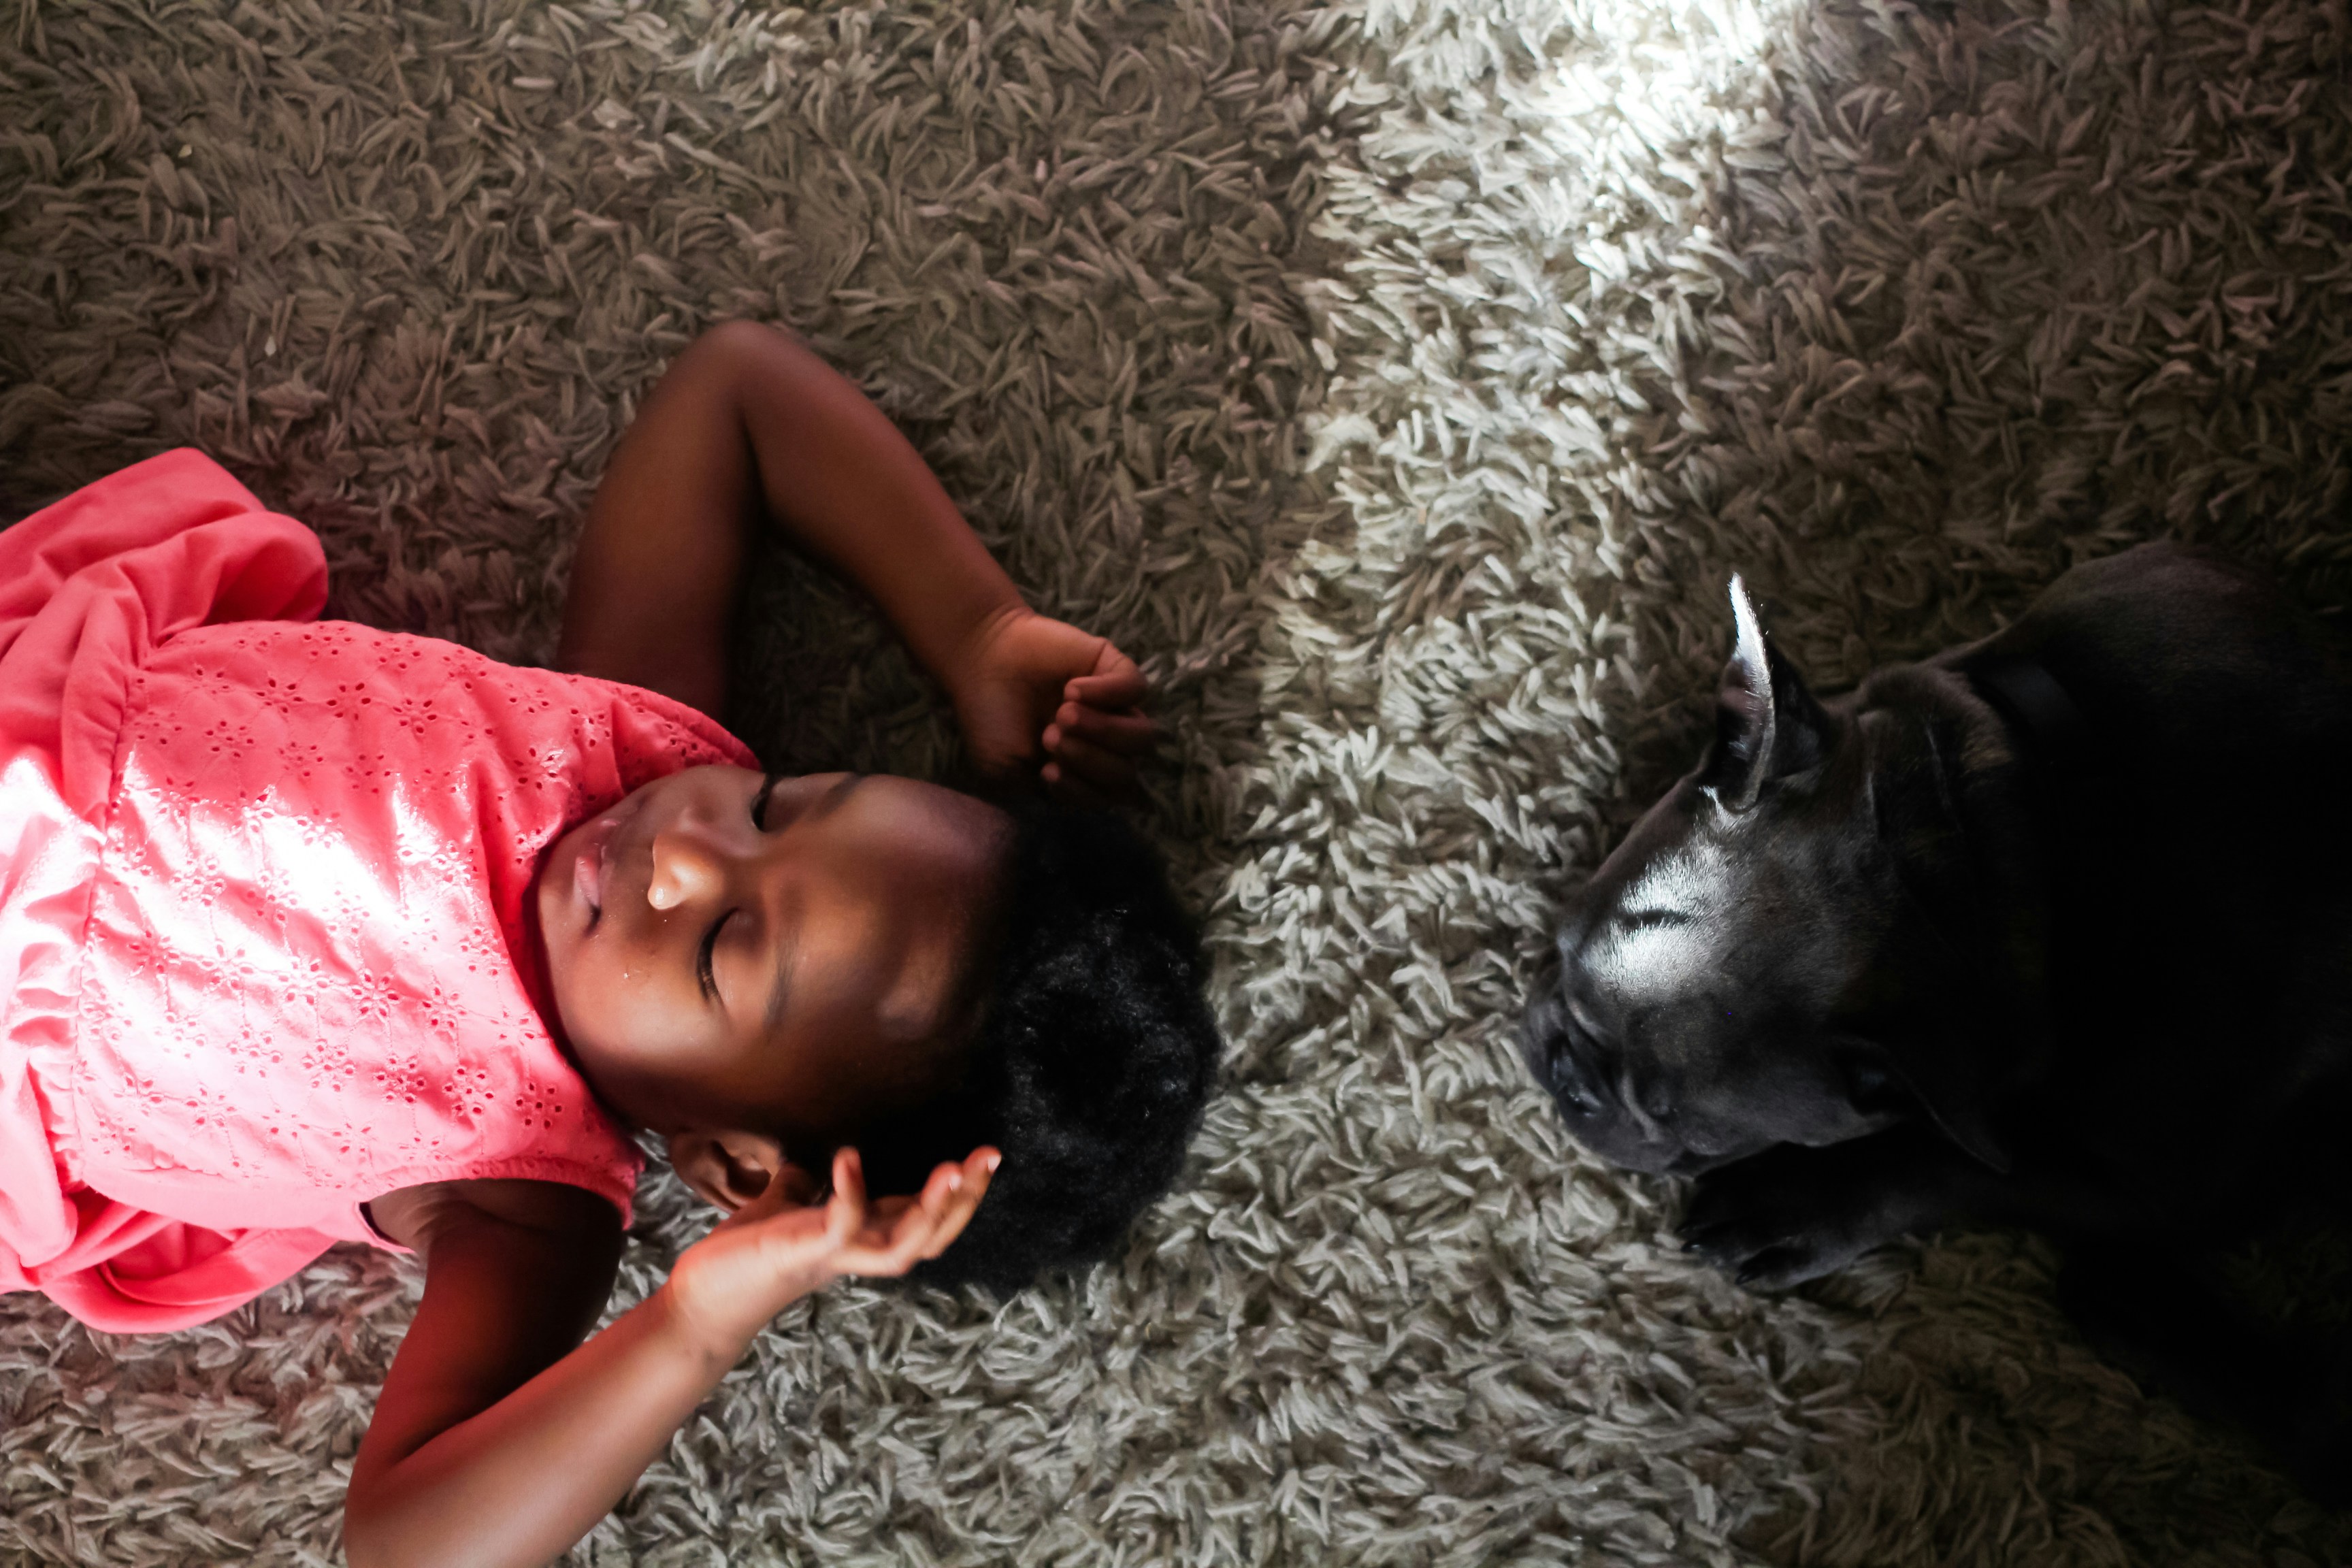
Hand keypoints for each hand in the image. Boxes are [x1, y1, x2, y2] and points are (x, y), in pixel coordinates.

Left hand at [663, 1146, 997, 1357]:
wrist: (700, 1298)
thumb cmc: (742, 1256)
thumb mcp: (780, 1211)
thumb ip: (801, 1190)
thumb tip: (808, 1163)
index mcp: (861, 1241)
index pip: (926, 1220)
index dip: (958, 1192)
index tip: (984, 1157)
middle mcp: (857, 1254)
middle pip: (931, 1237)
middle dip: (964, 1200)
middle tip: (989, 1158)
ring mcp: (833, 1258)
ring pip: (902, 1249)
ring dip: (930, 1213)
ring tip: (950, 1171)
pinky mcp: (801, 1254)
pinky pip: (838, 1230)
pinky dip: (849, 1196)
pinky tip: (849, 1157)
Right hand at [951, 606, 1155, 803]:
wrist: (977, 661)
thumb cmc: (990, 718)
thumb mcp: (1006, 772)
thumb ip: (1049, 794)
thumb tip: (1102, 803)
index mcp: (1081, 770)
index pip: (1108, 798)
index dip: (1083, 792)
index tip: (1047, 773)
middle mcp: (1102, 742)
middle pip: (1127, 771)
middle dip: (1090, 760)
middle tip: (1050, 737)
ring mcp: (1112, 706)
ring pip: (1142, 736)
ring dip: (1104, 731)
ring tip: (1064, 714)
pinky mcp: (1112, 668)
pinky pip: (1136, 689)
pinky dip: (1108, 694)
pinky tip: (1071, 689)